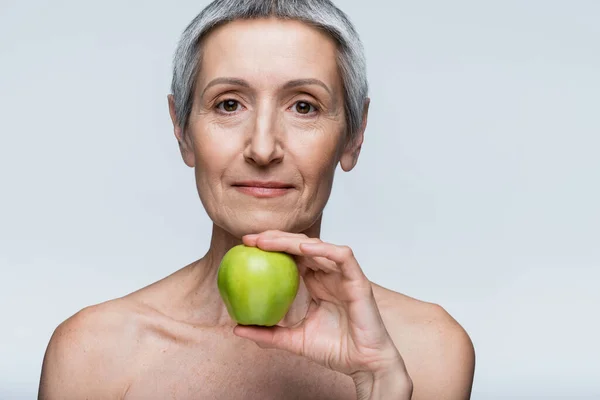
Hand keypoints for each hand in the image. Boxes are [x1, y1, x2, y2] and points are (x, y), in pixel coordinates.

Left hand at [234, 230, 412, 398]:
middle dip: (276, 238)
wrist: (362, 364)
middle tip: (251, 239)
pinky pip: (342, 257)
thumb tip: (236, 329)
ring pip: (319, 246)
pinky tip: (303, 249)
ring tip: (269, 241)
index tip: (245, 247)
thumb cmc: (334, 350)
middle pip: (301, 246)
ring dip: (293, 241)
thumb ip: (268, 333)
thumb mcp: (293, 340)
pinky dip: (324, 249)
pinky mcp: (358, 280)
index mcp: (315, 283)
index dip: (270, 248)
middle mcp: (328, 274)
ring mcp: (343, 275)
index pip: (291, 256)